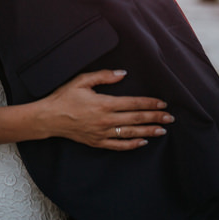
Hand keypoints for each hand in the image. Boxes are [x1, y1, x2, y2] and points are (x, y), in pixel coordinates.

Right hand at [32, 69, 173, 148]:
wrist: (49, 118)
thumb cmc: (63, 98)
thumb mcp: (81, 81)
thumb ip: (103, 76)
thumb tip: (122, 74)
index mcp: (104, 103)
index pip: (133, 103)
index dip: (149, 103)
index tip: (162, 104)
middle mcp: (106, 120)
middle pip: (136, 118)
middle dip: (155, 118)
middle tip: (170, 118)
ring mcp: (102, 133)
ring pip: (131, 133)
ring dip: (148, 131)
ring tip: (162, 131)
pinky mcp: (97, 142)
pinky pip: (118, 145)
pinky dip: (132, 144)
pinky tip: (142, 142)